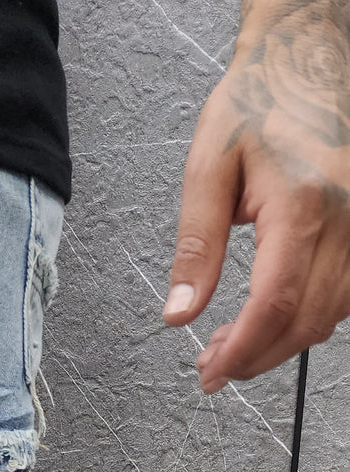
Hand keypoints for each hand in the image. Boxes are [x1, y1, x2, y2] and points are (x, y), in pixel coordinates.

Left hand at [163, 0, 349, 390]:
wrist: (307, 59)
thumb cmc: (259, 102)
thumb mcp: (209, 167)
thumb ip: (196, 246)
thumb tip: (179, 313)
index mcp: (302, 203)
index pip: (275, 302)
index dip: (243, 350)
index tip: (212, 372)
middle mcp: (346, 218)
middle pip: (306, 321)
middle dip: (257, 357)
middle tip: (214, 369)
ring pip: (330, 316)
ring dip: (282, 343)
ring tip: (234, 345)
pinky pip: (346, 295)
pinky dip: (309, 318)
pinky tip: (274, 318)